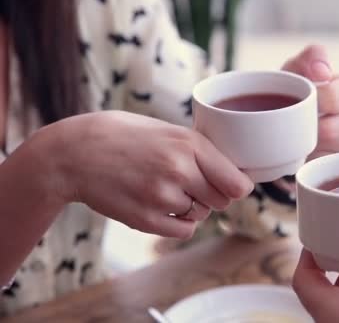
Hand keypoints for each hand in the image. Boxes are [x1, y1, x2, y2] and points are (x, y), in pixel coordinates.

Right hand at [41, 111, 252, 238]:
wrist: (75, 152)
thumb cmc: (124, 137)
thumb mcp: (167, 131)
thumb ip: (200, 151)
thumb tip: (236, 175)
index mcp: (189, 144)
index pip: (237, 182)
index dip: (239, 186)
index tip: (235, 186)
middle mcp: (179, 170)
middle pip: (222, 200)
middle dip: (214, 194)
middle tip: (193, 183)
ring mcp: (162, 197)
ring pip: (203, 215)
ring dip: (194, 207)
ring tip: (168, 189)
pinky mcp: (146, 220)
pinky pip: (184, 230)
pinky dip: (179, 222)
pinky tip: (161, 205)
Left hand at [282, 45, 338, 159]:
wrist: (294, 119)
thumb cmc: (299, 91)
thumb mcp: (297, 69)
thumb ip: (310, 58)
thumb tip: (322, 72)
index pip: (334, 99)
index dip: (310, 103)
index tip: (299, 104)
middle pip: (333, 130)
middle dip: (310, 128)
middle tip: (297, 122)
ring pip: (331, 150)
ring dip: (311, 144)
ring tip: (304, 134)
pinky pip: (330, 167)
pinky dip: (315, 160)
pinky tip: (310, 149)